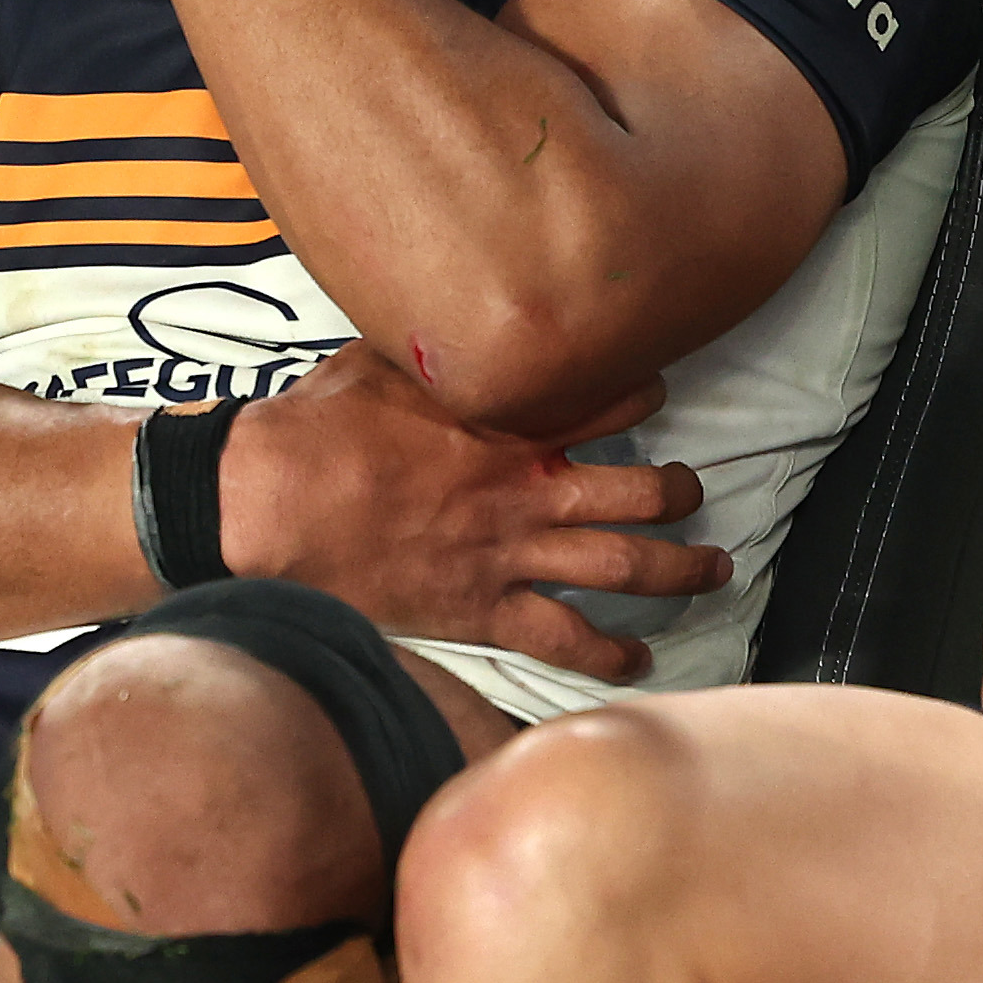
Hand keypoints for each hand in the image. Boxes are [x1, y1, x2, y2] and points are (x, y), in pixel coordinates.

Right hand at [223, 345, 720, 677]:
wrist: (270, 500)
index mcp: (506, 422)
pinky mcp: (481, 610)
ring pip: (626, 565)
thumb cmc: (315, 426)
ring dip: (680, 569)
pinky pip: (564, 640)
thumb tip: (442, 321)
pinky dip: (609, 654)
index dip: (644, 394)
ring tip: (712, 569)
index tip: (654, 395)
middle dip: (680, 493)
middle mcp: (526, 490)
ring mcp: (510, 554)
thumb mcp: (380, 359)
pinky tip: (637, 661)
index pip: (608, 402)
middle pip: (641, 492)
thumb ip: (431, 350)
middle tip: (693, 492)